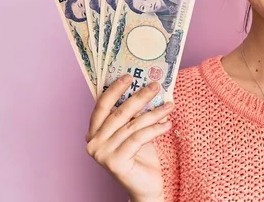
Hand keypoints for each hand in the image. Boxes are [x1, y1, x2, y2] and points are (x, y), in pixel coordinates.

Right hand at [85, 75, 173, 201]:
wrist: (145, 187)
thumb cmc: (139, 157)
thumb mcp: (134, 132)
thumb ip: (134, 116)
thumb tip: (146, 89)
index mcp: (94, 133)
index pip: (101, 106)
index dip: (114, 90)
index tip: (129, 76)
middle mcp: (93, 143)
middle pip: (119, 113)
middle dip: (140, 97)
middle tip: (156, 85)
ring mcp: (102, 153)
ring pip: (132, 125)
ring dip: (154, 113)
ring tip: (170, 105)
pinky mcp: (115, 162)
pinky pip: (139, 138)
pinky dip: (155, 129)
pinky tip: (168, 123)